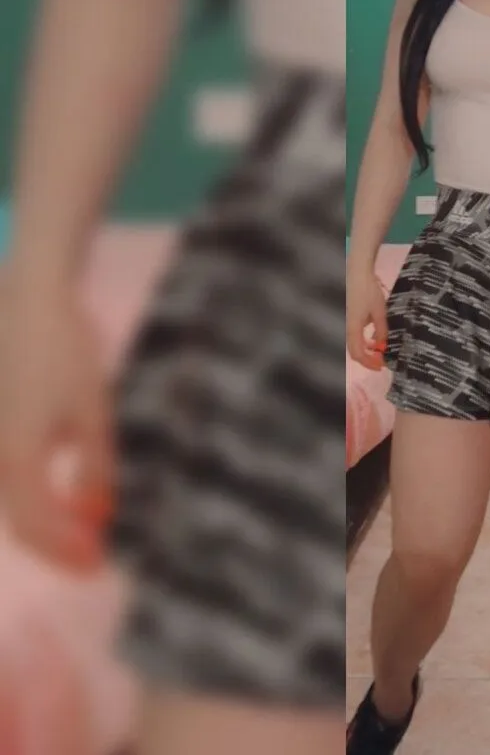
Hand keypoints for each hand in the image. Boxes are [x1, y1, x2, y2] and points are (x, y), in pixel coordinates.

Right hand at [0, 273, 112, 572]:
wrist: (28, 305)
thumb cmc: (64, 355)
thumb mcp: (92, 412)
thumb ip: (95, 468)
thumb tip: (98, 516)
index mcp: (16, 458)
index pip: (36, 528)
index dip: (66, 552)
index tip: (97, 565)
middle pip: (18, 522)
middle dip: (55, 545)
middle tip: (91, 557)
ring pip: (8, 503)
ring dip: (43, 524)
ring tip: (81, 528)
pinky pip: (7, 479)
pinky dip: (31, 497)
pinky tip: (61, 493)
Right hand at [347, 265, 388, 370]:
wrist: (357, 273)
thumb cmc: (368, 291)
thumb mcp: (380, 312)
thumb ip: (381, 330)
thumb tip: (383, 345)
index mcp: (353, 328)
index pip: (358, 354)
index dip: (369, 363)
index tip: (381, 366)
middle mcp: (346, 328)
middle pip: (354, 351)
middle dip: (368, 358)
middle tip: (381, 360)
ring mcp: (345, 322)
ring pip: (353, 343)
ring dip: (366, 349)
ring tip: (379, 348)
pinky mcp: (347, 317)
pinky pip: (354, 334)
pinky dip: (363, 340)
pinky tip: (373, 336)